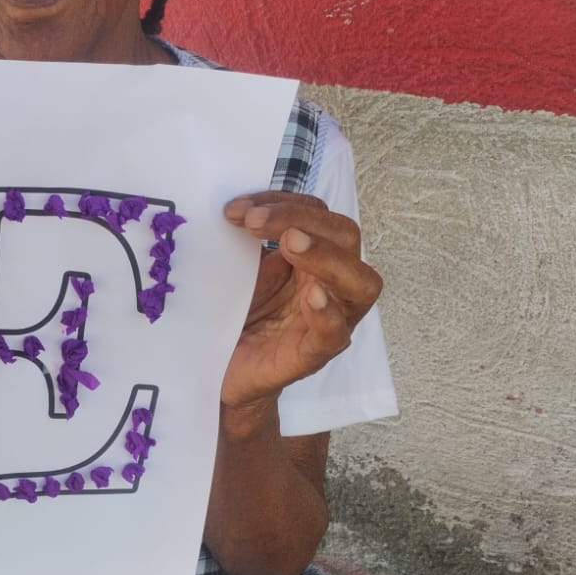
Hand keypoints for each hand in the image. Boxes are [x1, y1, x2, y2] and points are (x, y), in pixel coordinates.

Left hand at [221, 192, 381, 411]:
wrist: (215, 373)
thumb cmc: (233, 317)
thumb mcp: (237, 269)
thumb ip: (245, 240)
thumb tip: (236, 205)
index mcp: (311, 258)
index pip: (317, 214)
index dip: (283, 201)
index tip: (238, 208)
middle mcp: (328, 284)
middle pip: (345, 237)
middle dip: (302, 218)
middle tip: (254, 220)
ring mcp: (327, 321)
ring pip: (360, 282)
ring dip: (326, 256)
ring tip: (290, 242)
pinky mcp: (311, 356)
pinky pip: (335, 334)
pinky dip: (327, 313)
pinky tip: (311, 296)